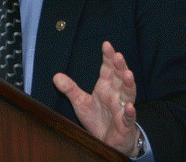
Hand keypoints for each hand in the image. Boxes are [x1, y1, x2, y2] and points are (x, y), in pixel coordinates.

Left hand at [53, 41, 140, 156]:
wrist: (109, 141)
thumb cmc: (97, 118)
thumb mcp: (80, 102)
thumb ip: (69, 89)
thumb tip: (55, 76)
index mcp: (105, 87)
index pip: (108, 69)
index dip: (108, 57)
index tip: (106, 44)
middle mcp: (116, 94)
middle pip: (119, 77)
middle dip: (120, 66)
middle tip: (118, 55)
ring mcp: (122, 108)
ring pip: (128, 94)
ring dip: (129, 84)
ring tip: (128, 74)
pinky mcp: (125, 123)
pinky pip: (128, 117)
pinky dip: (130, 112)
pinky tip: (129, 106)